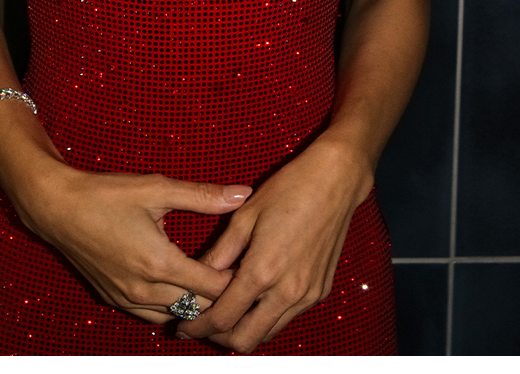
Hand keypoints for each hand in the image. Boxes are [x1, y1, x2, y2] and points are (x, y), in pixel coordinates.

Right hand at [10, 163, 249, 325]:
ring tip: (217, 284)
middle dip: (222, 297)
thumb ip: (203, 195)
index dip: (237, 280)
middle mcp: (143, 289)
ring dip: (197, 305)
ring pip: (175, 317)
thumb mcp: (157, 188)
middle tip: (244, 277)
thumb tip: (243, 194)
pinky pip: (152, 316)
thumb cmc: (105, 195)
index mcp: (159, 263)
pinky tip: (183, 288)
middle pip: (197, 308)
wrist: (55, 208)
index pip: (212, 288)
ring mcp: (125, 298)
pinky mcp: (113, 298)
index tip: (255, 265)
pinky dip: (172, 308)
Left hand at [176, 138, 372, 352]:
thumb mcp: (244, 216)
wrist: (337, 179)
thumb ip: (219, 254)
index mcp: (263, 271)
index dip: (197, 328)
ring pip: (268, 333)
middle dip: (219, 338)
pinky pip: (287, 317)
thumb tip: (197, 280)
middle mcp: (288, 290)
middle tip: (202, 324)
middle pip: (245, 340)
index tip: (183, 326)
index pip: (222, 320)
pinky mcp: (320, 290)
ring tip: (227, 311)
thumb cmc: (289, 189)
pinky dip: (266, 317)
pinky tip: (256, 296)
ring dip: (244, 330)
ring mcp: (308, 293)